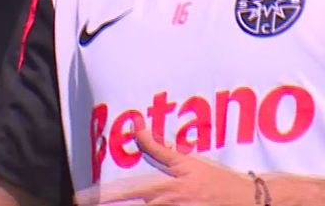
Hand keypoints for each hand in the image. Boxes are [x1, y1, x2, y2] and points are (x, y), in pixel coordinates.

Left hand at [77, 128, 260, 205]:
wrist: (245, 201)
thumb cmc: (216, 180)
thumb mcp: (189, 162)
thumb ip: (161, 148)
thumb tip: (137, 127)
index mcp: (166, 186)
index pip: (126, 190)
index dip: (100, 194)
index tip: (78, 196)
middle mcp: (167, 202)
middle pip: (130, 203)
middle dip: (105, 201)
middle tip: (82, 201)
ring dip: (123, 205)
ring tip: (100, 204)